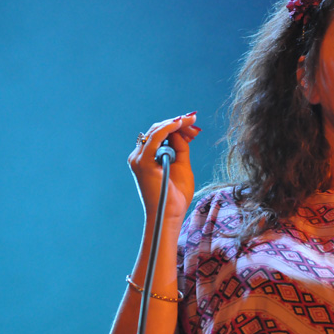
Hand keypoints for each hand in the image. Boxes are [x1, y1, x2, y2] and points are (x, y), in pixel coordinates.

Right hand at [128, 112, 200, 228]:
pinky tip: (179, 123)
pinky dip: (167, 128)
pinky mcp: (143, 162)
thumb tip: (181, 131)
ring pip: (156, 131)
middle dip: (177, 123)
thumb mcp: (182, 166)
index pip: (159, 134)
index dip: (176, 126)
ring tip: (190, 119)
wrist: (170, 214)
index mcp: (146, 158)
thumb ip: (180, 149)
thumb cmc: (176, 195)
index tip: (192, 123)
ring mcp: (139, 159)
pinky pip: (155, 138)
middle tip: (193, 120)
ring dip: (175, 123)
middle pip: (157, 130)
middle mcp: (139, 156)